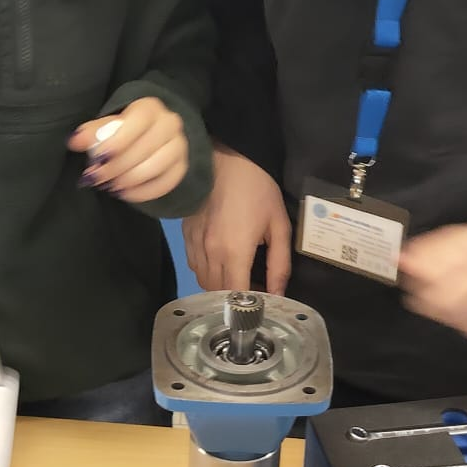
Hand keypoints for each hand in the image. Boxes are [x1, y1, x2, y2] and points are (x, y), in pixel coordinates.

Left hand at [68, 96, 187, 203]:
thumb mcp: (107, 126)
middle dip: (117, 167)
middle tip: (96, 178)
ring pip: (156, 167)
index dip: (119, 141)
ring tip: (109, 186)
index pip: (138, 121)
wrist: (150, 137)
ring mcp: (179, 146)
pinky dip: (142, 192)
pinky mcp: (182, 166)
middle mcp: (170, 123)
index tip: (99, 158)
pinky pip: (166, 183)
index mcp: (149, 108)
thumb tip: (74, 141)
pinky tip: (124, 194)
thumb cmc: (124, 130)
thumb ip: (92, 133)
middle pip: (146, 147)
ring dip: (129, 180)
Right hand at [184, 146, 291, 294]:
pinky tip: (221, 263)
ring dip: (220, 287)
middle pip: (217, 293)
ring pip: (203, 281)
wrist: (227, 159)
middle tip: (255, 291)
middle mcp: (210, 253)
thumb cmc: (258, 189)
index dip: (248, 307)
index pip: (236, 296)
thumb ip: (280, 264)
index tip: (261, 307)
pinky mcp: (186, 235)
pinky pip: (194, 265)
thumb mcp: (279, 225)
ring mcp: (194, 244)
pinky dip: (207, 272)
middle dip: (236, 299)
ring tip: (239, 278)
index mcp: (234, 252)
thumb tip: (279, 294)